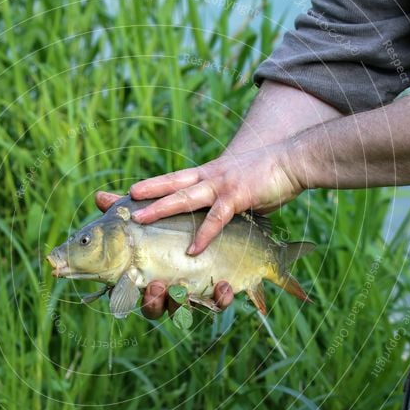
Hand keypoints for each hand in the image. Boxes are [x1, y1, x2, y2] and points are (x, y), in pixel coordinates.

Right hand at [95, 191, 233, 318]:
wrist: (225, 214)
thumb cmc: (177, 221)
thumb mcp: (153, 214)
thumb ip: (126, 210)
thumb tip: (100, 197)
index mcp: (147, 275)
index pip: (134, 293)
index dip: (131, 294)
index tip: (134, 284)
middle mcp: (170, 287)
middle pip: (158, 306)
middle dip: (155, 300)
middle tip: (156, 285)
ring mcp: (194, 290)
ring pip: (186, 308)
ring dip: (182, 302)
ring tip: (181, 290)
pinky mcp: (219, 289)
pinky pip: (218, 302)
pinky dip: (220, 298)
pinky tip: (223, 286)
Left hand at [127, 142, 304, 254]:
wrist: (292, 159)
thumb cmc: (265, 175)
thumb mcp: (235, 183)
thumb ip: (219, 199)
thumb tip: (208, 219)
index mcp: (205, 175)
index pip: (170, 180)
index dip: (147, 186)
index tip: (122, 194)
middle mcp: (208, 177)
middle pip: (169, 185)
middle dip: (143, 194)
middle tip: (116, 202)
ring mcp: (222, 185)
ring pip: (185, 197)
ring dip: (161, 207)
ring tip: (140, 218)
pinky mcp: (239, 196)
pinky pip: (217, 218)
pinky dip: (204, 234)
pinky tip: (193, 249)